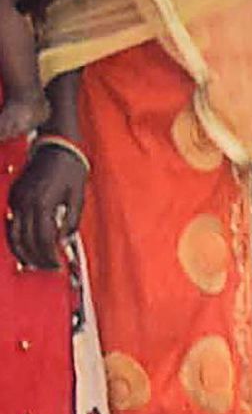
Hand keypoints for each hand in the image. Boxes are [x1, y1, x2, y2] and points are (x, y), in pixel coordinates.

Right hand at [7, 141, 84, 271]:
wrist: (56, 146)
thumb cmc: (70, 169)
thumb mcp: (77, 196)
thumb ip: (71, 221)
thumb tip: (63, 242)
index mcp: (43, 202)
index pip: (43, 238)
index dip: (49, 255)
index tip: (57, 265)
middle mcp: (25, 202)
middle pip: (26, 240)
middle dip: (37, 258)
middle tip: (48, 268)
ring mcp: (16, 199)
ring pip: (14, 234)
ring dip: (24, 251)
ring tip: (36, 263)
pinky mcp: (13, 196)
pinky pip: (11, 223)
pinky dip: (17, 238)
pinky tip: (26, 247)